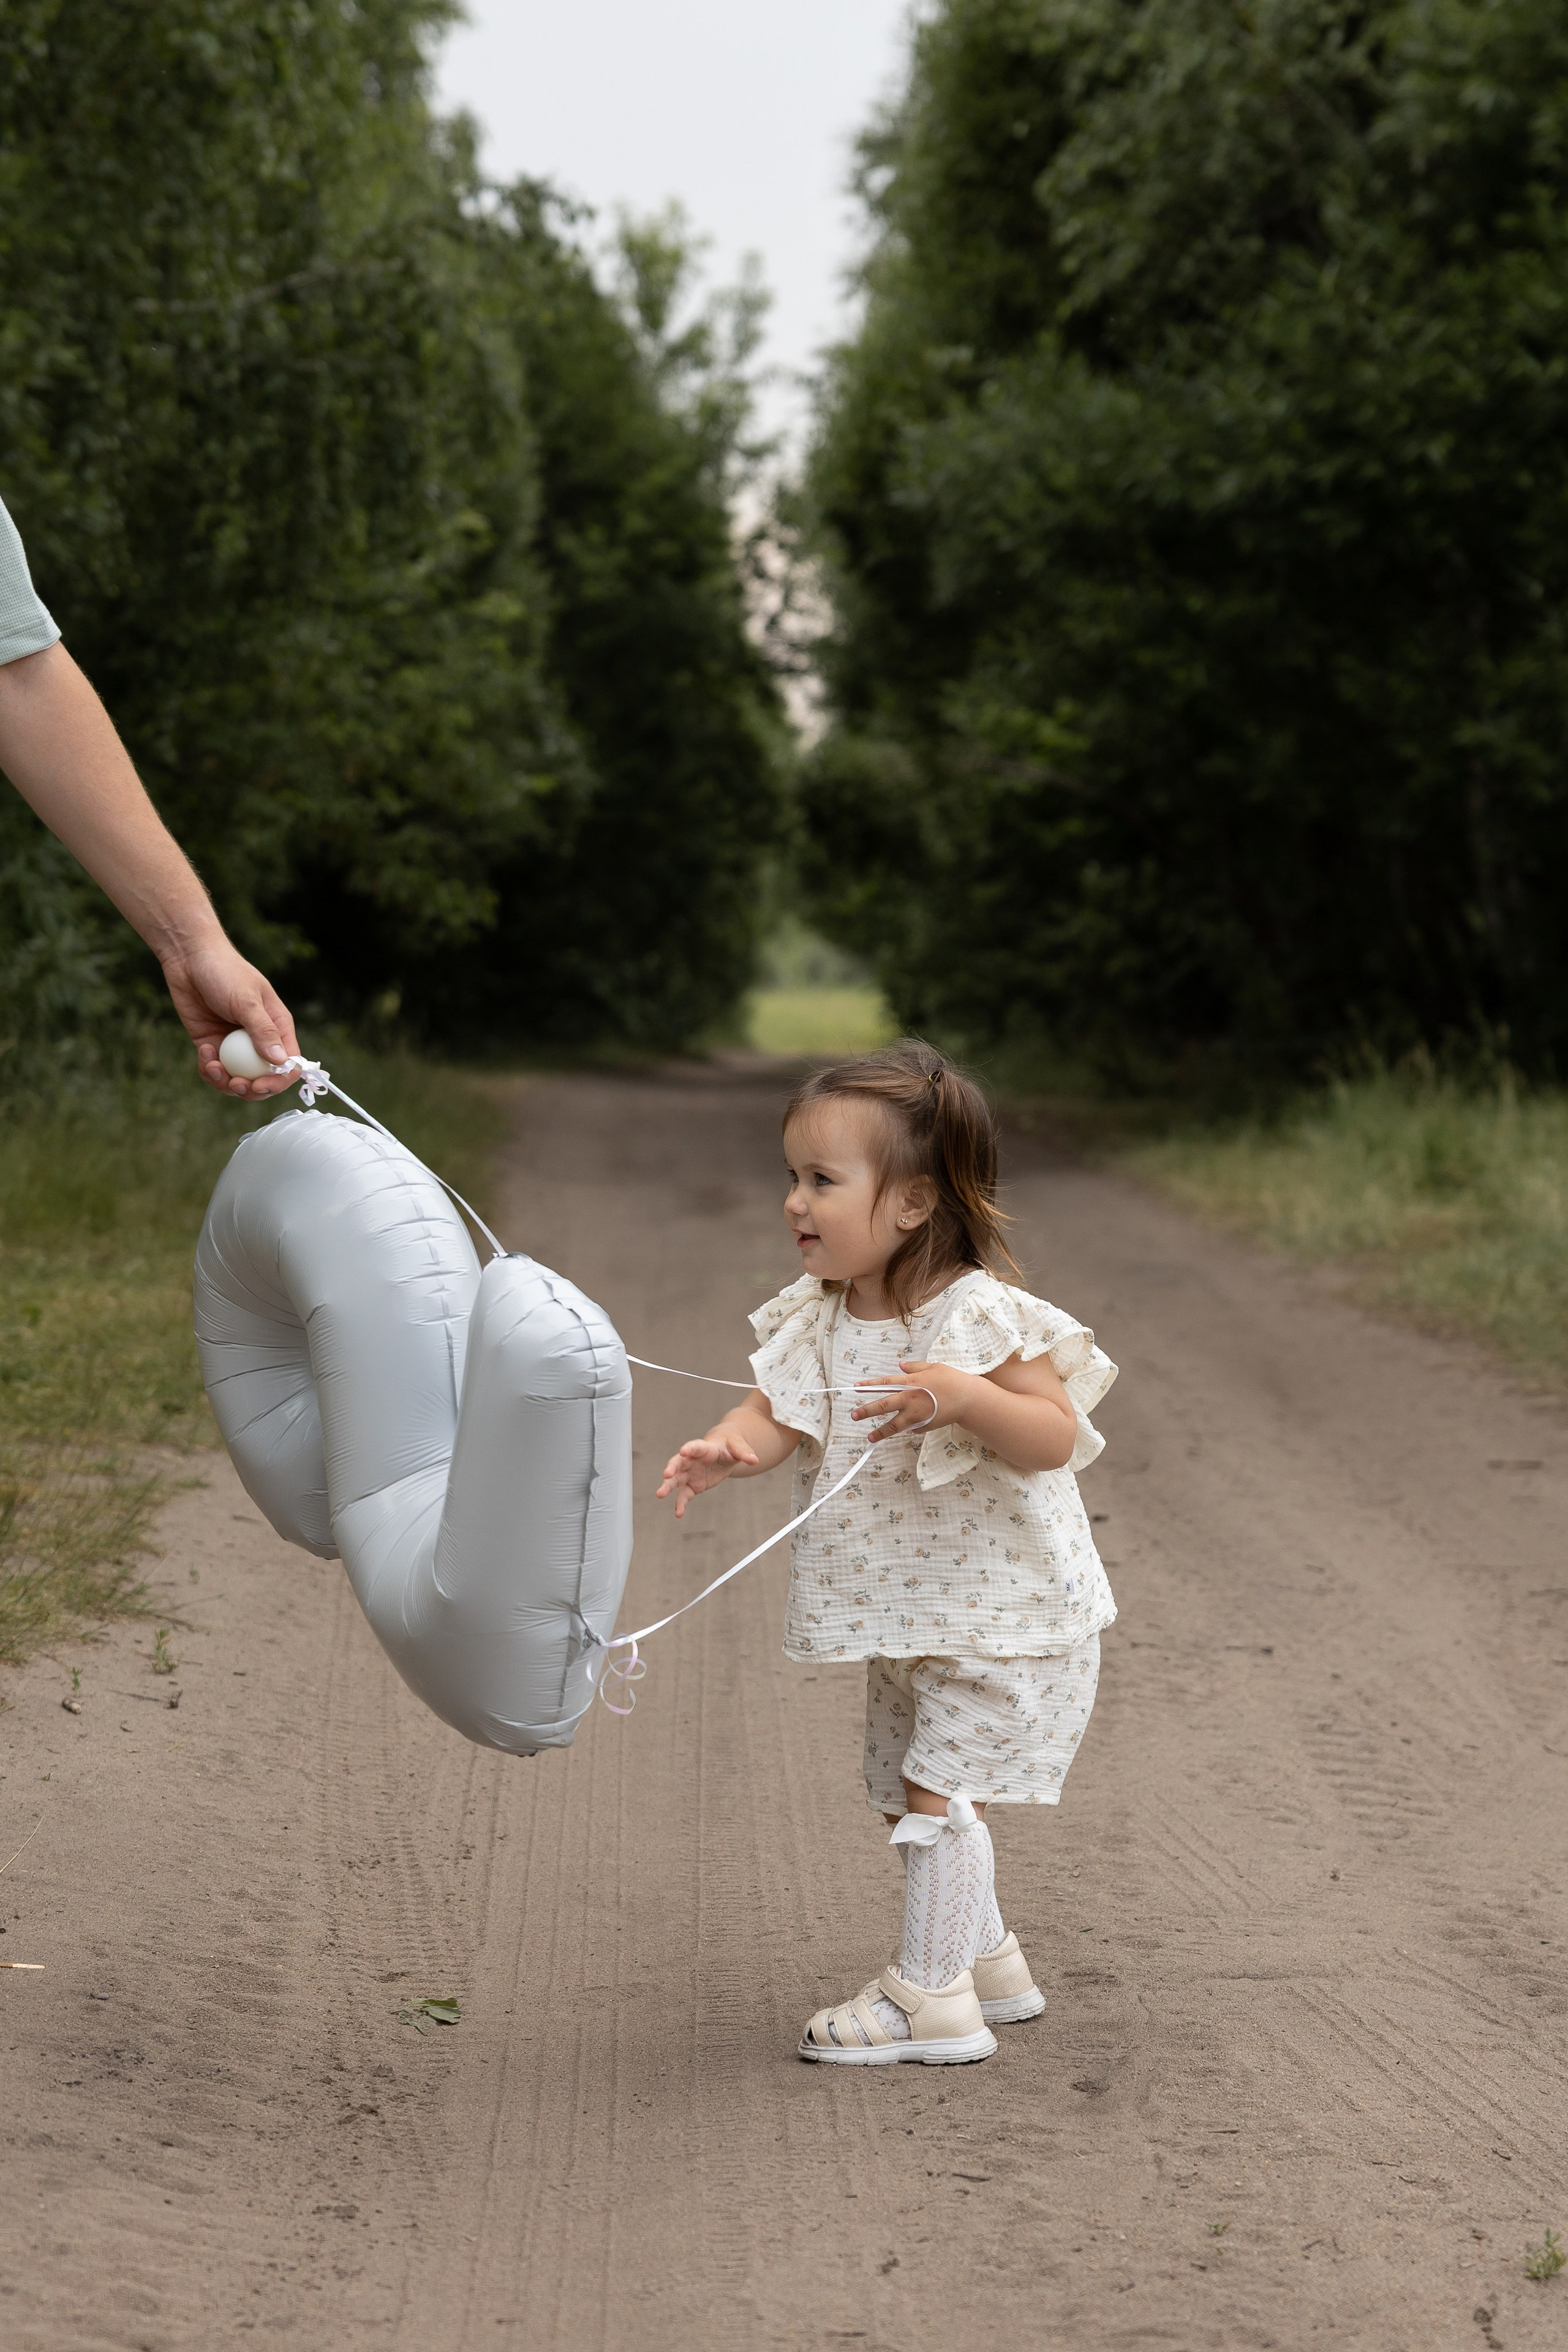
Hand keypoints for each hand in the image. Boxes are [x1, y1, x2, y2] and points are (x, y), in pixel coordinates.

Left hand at [160, 937, 301, 1098]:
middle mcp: (258, 1040)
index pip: (288, 1064)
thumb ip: (263, 1031)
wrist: (189, 958)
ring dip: (225, 1082)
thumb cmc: (225, 972)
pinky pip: (214, 1070)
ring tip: (212, 1067)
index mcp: (277, 1027)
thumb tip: (280, 1061)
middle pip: (263, 1079)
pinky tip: (203, 1051)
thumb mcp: (247, 1000)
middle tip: (233, 1084)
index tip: (259, 1085)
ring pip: (237, 1080)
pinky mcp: (212, 1045)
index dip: (278, 1081)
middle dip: (250, 1089)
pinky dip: (208, 1069)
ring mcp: (234, 1045)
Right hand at [656, 1432, 760, 1518]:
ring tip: (660, 1494)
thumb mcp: (738, 1446)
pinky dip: (680, 1503)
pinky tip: (678, 1513)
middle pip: (679, 1462)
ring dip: (668, 1486)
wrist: (725, 1452)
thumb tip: (755, 1460)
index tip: (683, 1451)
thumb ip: (744, 1452)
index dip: (689, 1448)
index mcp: (704, 1448)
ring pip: (676, 1479)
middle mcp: (692, 1460)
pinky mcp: (693, 1485)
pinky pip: (684, 1495)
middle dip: (672, 1468)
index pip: (695, 1447)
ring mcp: (690, 1473)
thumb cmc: (730, 1445)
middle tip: (666, 1475)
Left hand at [850, 1358, 975, 1442]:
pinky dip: (909, 1428)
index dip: (869, 1386)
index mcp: (911, 1383)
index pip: (885, 1384)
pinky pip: (912, 1428)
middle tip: (854, 1415)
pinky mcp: (925, 1426)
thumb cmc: (953, 1380)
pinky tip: (909, 1427)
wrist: (969, 1400)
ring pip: (894, 1425)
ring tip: (869, 1437)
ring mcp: (917, 1415)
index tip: (856, 1388)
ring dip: (880, 1431)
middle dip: (867, 1411)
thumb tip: (900, 1365)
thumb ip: (915, 1367)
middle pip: (884, 1406)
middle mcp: (910, 1400)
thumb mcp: (933, 1367)